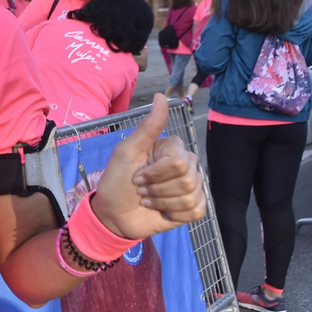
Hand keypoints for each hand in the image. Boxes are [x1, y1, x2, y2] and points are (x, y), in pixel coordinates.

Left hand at [91, 95, 204, 240]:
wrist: (114, 215)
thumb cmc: (117, 181)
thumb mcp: (126, 152)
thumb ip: (147, 127)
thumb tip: (161, 96)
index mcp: (172, 148)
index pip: (178, 161)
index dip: (155, 173)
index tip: (137, 176)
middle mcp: (186, 164)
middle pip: (187, 179)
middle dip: (157, 190)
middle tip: (142, 190)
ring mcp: (192, 186)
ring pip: (191, 196)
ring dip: (163, 203)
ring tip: (148, 200)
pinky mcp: (193, 206)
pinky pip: (197, 210)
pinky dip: (175, 214)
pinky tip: (162, 212)